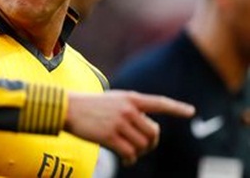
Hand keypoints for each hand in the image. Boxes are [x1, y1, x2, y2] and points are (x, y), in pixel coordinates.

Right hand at [64, 90, 194, 165]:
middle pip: (153, 133)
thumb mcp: (112, 101)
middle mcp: (128, 109)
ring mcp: (119, 123)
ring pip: (142, 145)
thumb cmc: (89, 106)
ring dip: (138, 152)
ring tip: (129, 152)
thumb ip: (131, 111)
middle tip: (142, 147)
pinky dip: (130, 159)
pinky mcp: (110, 136)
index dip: (176, 108)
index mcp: (130, 98)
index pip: (158, 103)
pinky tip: (125, 158)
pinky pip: (130, 153)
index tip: (191, 111)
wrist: (67, 108)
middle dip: (150, 143)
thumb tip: (150, 134)